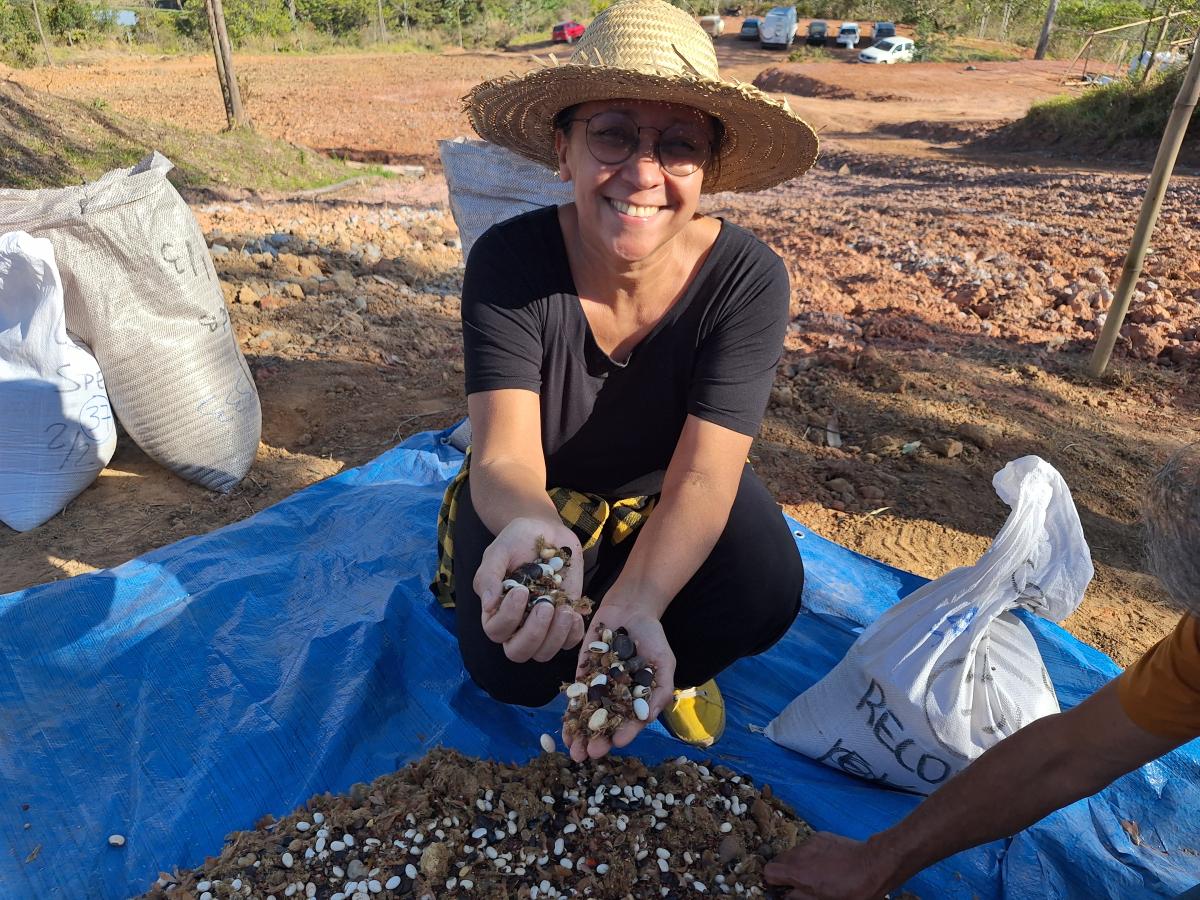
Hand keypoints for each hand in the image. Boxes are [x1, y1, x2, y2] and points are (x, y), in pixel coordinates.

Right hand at [474, 517, 584, 662]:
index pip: (496, 631)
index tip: (521, 591)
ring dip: (556, 636)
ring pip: (544, 653)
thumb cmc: (517, 540)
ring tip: (564, 609)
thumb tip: (488, 605)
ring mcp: (543, 625)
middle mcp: (517, 624)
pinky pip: (569, 642)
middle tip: (545, 605)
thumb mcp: (499, 551)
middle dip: (533, 634)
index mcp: (496, 611)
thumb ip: (489, 576)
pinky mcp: (565, 621)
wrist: (545, 531)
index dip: (508, 618)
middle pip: (518, 652)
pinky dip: (573, 633)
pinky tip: (573, 611)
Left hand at [564, 600, 675, 761]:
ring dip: (581, 735)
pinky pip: (575, 698)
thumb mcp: (664, 662)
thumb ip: (660, 689)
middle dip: (598, 740)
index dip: (626, 732)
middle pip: (607, 724)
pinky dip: (570, 714)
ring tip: (574, 751)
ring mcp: (599, 688)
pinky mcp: (583, 676)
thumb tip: (650, 717)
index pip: (632, 720)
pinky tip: (565, 729)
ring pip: (589, 717)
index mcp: (639, 698)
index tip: (618, 742)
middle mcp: (619, 697)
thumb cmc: (652, 637)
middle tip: (591, 754)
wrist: (629, 609)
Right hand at [763, 833, 894, 899]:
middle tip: (797, 884)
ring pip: (793, 852)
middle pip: (778, 860)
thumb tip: (785, 895)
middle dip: (783, 872)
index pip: (768, 871)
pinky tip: (825, 863)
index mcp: (798, 873)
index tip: (779, 888)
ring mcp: (810, 842)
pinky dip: (810, 854)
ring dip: (797, 863)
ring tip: (814, 874)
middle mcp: (800, 854)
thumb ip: (799, 897)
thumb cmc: (853, 889)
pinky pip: (807, 845)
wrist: (874, 865)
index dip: (771, 881)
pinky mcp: (821, 836)